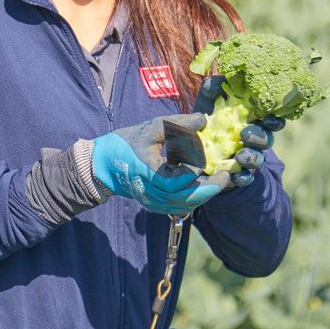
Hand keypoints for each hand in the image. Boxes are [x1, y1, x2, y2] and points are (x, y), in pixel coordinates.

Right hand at [92, 113, 222, 215]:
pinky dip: (193, 199)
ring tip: (217, 180)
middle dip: (209, 189)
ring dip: (203, 194)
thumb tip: (203, 121)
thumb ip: (178, 123)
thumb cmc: (127, 142)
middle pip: (186, 199)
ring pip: (184, 205)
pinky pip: (178, 207)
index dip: (193, 170)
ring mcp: (153, 202)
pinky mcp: (155, 205)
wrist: (103, 164)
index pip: (177, 180)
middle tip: (225, 177)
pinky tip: (201, 187)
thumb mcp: (152, 127)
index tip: (204, 156)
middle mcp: (151, 192)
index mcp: (149, 173)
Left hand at [193, 76, 283, 188]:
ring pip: (258, 159)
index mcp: (253, 120)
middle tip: (245, 134)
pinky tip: (235, 176)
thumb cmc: (207, 119)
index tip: (270, 117)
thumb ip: (213, 90)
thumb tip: (219, 80)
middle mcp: (254, 139)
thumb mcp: (207, 102)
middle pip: (267, 139)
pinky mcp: (237, 175)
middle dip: (259, 137)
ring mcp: (247, 158)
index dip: (275, 119)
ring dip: (252, 157)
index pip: (271, 119)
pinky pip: (245, 178)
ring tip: (240, 156)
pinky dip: (241, 177)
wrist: (194, 148)